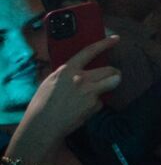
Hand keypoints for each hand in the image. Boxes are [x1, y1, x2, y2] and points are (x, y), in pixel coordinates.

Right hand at [13, 36, 119, 152]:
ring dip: (112, 83)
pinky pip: (101, 101)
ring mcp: (89, 92)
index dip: (105, 43)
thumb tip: (77, 69)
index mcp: (67, 70)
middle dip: (114, 72)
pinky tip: (84, 109)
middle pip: (110, 69)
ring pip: (113, 82)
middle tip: (113, 75)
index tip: (116, 39)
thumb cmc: (41, 104)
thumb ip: (66, 74)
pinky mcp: (94, 105)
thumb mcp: (50, 82)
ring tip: (105, 87)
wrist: (42, 125)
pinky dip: (96, 104)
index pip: (90, 51)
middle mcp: (81, 78)